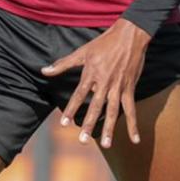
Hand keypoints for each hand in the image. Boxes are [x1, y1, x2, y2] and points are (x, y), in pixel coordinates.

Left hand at [41, 18, 151, 148]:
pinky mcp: (130, 88)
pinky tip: (135, 139)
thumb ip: (63, 64)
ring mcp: (119, 87)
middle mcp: (105, 82)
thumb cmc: (104, 43)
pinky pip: (132, 109)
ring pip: (114, 111)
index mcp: (92, 73)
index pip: (79, 95)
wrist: (130, 35)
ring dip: (110, 129)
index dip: (71, 109)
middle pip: (96, 106)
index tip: (64, 123)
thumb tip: (44, 71)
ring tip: (106, 145)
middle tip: (82, 140)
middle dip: (89, 124)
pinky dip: (133, 125)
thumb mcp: (82, 52)